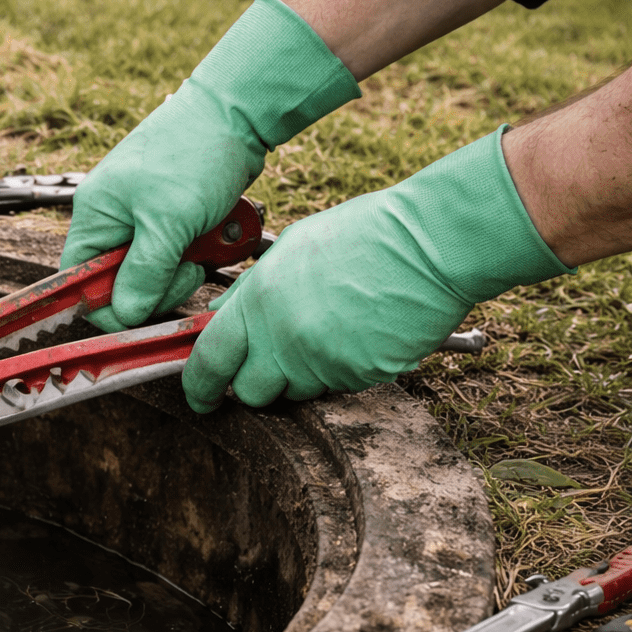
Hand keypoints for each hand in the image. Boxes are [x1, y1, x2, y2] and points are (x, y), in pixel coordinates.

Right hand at [60, 0, 358, 330]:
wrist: (237, 111)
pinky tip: (210, 236)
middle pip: (119, 283)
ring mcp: (141, 218)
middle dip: (155, 285)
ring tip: (203, 246)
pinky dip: (194, 253)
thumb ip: (144, 273)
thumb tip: (127, 314)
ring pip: (151, 272)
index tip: (144, 307)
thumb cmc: (195, 152)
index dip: (108, 303)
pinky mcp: (169, 217)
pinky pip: (173, 254)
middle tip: (186, 271)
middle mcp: (111, 219)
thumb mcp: (169, 222)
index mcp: (94, 216)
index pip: (80, 281)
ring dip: (179, 270)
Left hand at [183, 127, 569, 412]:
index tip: (201, 396)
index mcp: (258, 301)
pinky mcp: (359, 377)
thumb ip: (250, 289)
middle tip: (274, 363)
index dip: (200, 385)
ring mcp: (322, 361)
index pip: (208, 361)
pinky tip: (360, 334)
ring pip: (295, 393)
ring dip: (301, 377)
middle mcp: (283, 337)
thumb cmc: (365, 235)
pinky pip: (337, 387)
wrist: (432, 242)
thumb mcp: (291, 249)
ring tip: (331, 332)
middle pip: (249, 391)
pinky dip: (342, 370)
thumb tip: (219, 316)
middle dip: (255, 384)